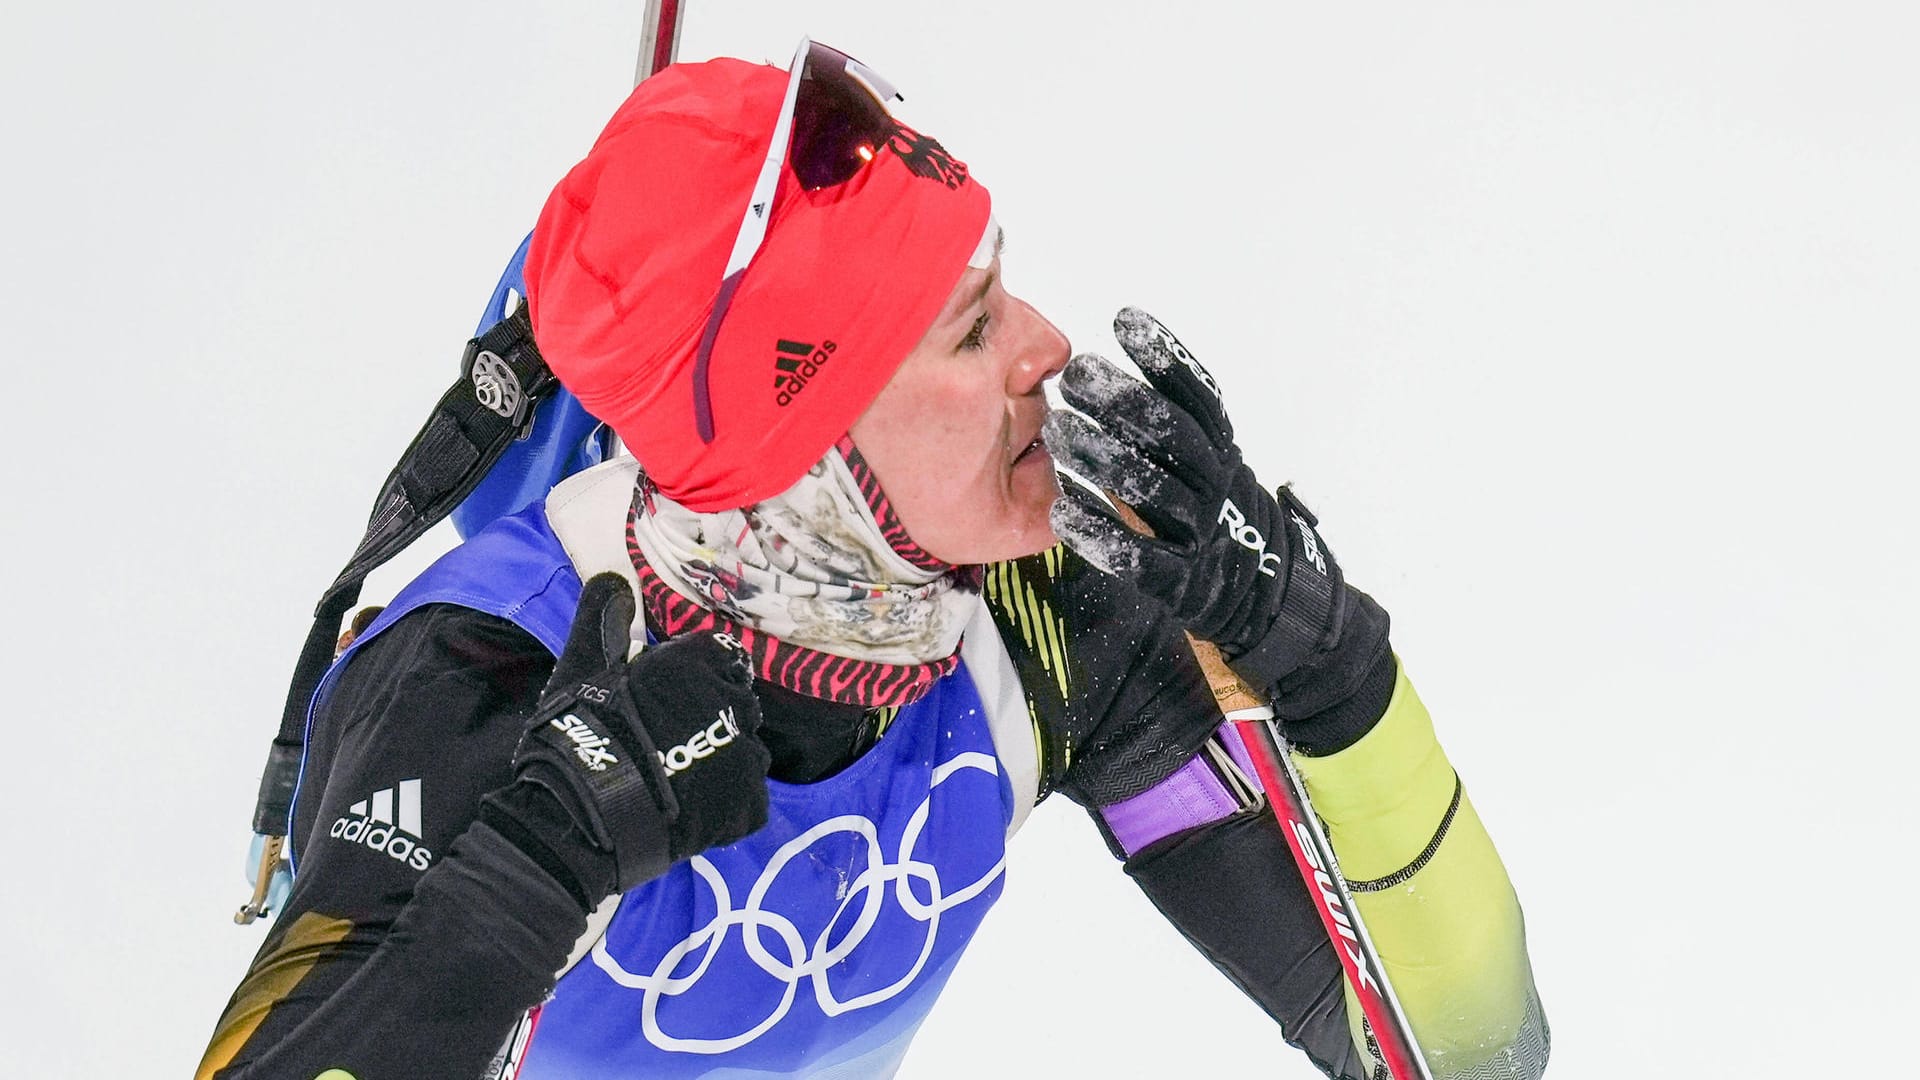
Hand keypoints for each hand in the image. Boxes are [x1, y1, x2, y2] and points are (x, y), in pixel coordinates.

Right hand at [510, 573, 769, 891]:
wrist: (582, 816)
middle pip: (738, 703)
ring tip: (682, 779)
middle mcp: (729, 701)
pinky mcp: (747, 803)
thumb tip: (612, 578)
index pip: (721, 659)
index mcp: (696, 663)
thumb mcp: (583, 669)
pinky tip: (694, 809)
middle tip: (673, 744)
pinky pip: (751, 800)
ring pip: (748, 751)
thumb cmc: (579, 738)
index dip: (699, 680)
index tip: (675, 700)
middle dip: (714, 718)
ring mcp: (744, 754)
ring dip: (724, 761)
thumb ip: (602, 620)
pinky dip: (728, 806)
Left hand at [1044, 308, 1347, 696]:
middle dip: (1127, 403)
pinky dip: (1102, 536)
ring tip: (1059, 431)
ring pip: (1156, 493)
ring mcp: (1202, 536)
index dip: (1166, 360)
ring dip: (1105, 460)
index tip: (1125, 321)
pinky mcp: (1182, 584)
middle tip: (1077, 374)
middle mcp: (1218, 488)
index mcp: (1221, 452)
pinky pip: (1142, 560)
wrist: (1261, 598)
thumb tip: (1102, 369)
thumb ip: (1160, 426)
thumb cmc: (1208, 514)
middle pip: (1176, 439)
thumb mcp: (1201, 462)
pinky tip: (1063, 513)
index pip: (1199, 399)